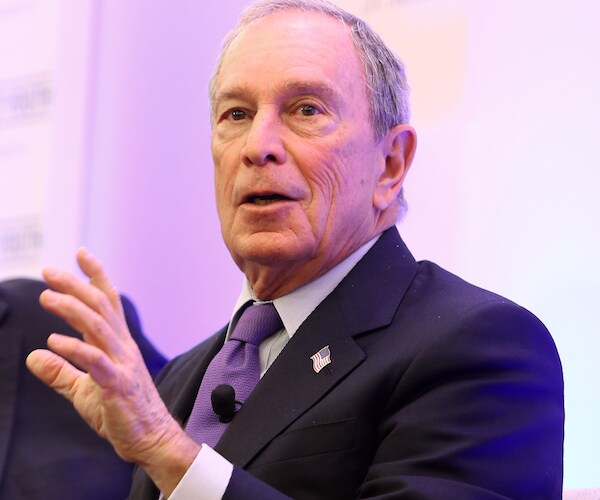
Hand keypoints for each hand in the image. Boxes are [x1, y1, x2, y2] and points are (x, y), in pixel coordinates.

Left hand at [26, 248, 198, 494]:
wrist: (150, 438)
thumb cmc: (121, 412)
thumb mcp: (83, 390)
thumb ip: (61, 371)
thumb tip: (34, 355)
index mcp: (117, 344)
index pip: (108, 302)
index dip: (95, 276)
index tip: (81, 254)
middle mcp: (122, 347)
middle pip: (101, 307)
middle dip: (76, 285)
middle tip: (49, 271)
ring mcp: (122, 364)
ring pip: (99, 327)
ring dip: (73, 309)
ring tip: (47, 297)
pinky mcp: (118, 385)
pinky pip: (96, 362)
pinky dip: (75, 349)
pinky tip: (53, 341)